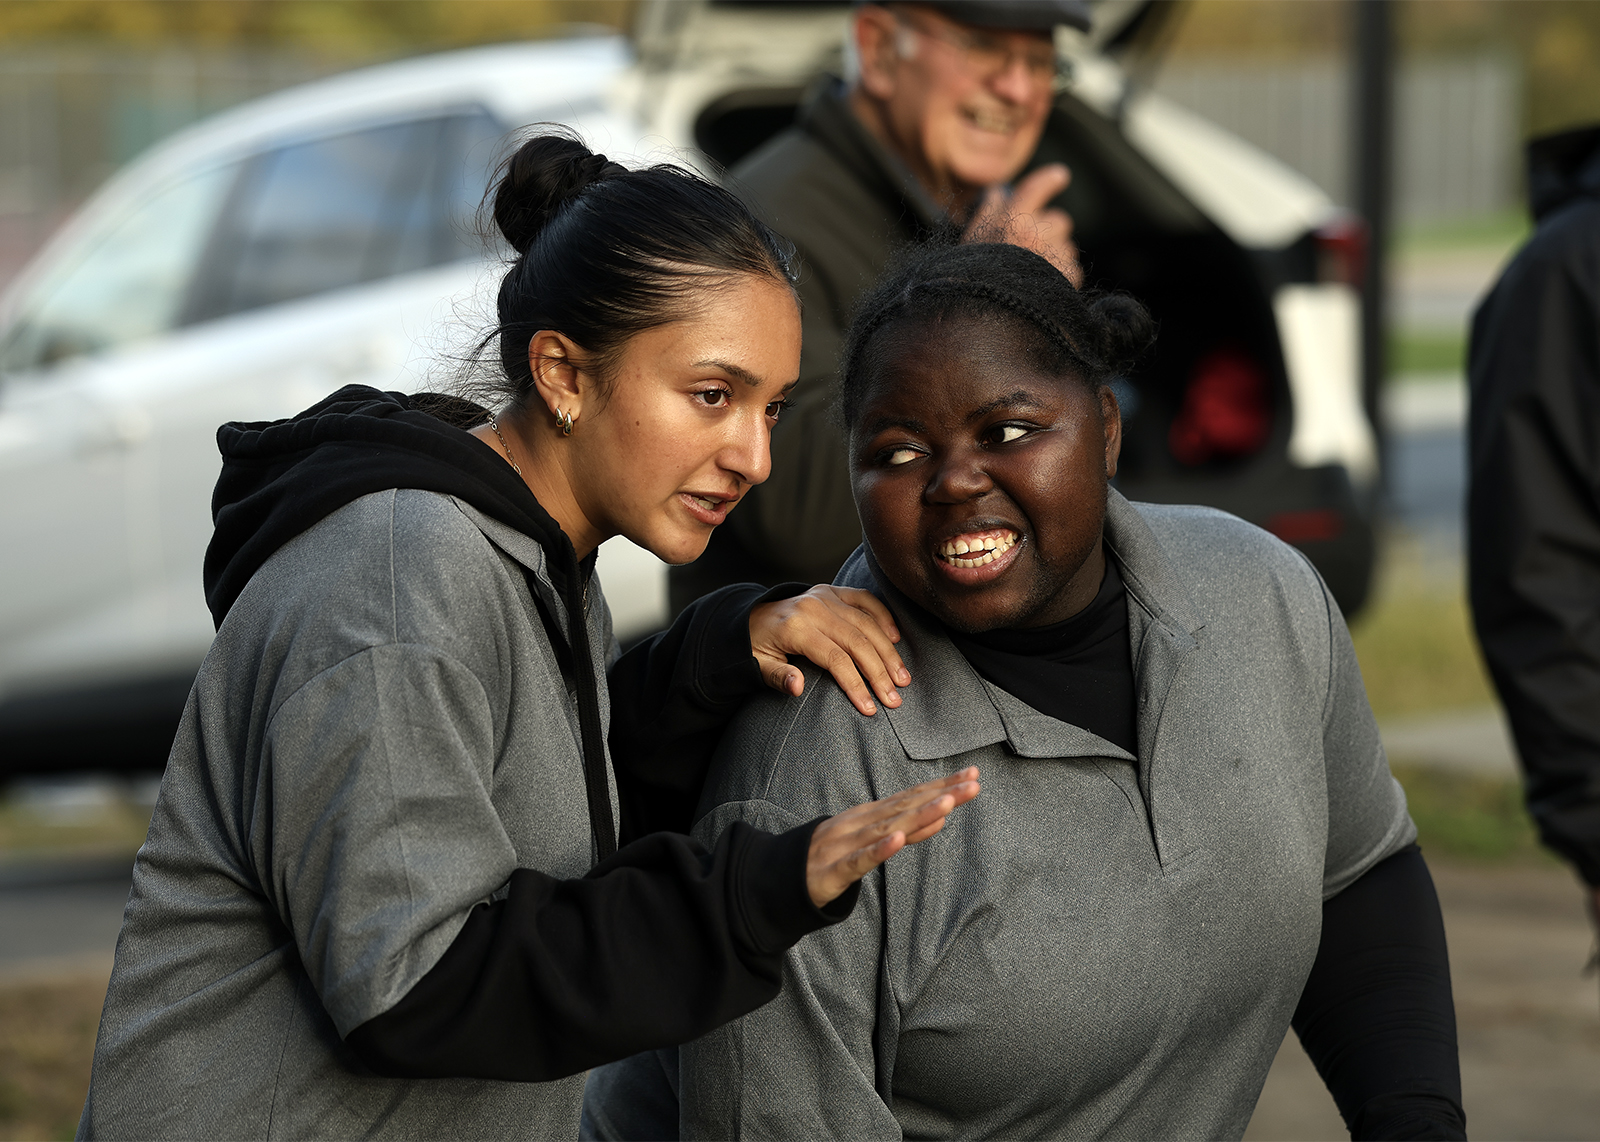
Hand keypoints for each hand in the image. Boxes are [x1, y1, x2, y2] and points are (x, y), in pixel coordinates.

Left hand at [750, 586, 910, 716]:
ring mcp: (824, 596)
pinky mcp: (832, 591)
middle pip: (857, 642)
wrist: (749, 617)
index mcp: (795, 628)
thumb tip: (797, 688)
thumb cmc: (756, 646)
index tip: (870, 708)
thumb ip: (777, 677)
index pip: (835, 659)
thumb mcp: (757, 665)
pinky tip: (895, 638)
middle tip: (894, 698)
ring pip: (866, 623)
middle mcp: (813, 607)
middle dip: (880, 673)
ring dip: (888, 651)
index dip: (855, 684)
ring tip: (902, 677)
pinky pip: (864, 599)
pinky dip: (883, 616)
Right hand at [807, 767, 980, 905]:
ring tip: (946, 803)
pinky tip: (899, 840)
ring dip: (918, 815)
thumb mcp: (871, 840)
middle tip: (973, 783)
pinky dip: (880, 849)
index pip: (913, 796)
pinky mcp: (834, 870)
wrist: (783, 877)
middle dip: (941, 794)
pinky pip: (860, 859)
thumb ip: (906, 830)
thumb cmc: (832, 855)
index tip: (972, 775)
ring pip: (887, 828)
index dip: (942, 785)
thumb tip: (942, 818)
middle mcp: (861, 823)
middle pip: (907, 806)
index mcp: (871, 815)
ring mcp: (847, 843)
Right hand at [965, 163, 1083, 286]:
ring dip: (1058, 257)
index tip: (1061, 176)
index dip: (1050, 180)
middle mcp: (1034, 232)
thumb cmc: (972, 278)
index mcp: (1010, 219)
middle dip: (1052, 232)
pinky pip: (1073, 270)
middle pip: (1060, 220)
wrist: (982, 317)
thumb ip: (987, 211)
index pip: (1036, 188)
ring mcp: (1052, 254)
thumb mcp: (971, 241)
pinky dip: (1064, 279)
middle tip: (1035, 249)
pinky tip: (1046, 289)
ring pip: (1068, 247)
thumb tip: (998, 192)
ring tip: (1036, 276)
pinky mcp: (1066, 276)